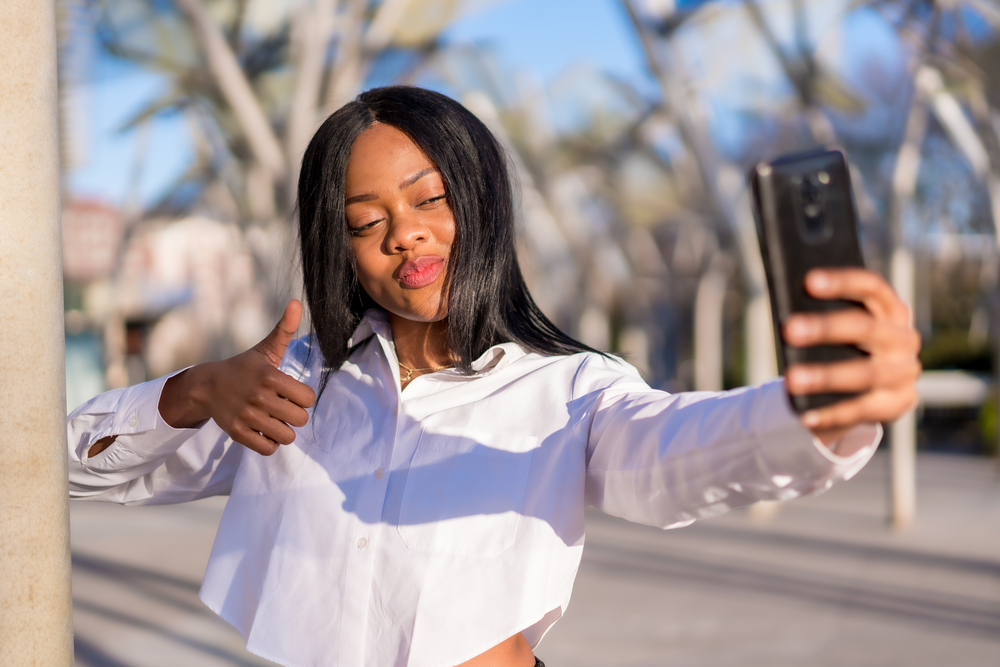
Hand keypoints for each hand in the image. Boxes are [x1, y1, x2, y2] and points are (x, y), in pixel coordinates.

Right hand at [159, 299, 316, 455]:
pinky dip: (269, 443)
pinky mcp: (237, 433)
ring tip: (273, 419)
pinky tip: (263, 430)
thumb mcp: (265, 349)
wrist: (207, 385)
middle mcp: (258, 397)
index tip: (291, 392)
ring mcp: (246, 416)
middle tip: (283, 407)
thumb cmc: (244, 367)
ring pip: (286, 437)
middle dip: (295, 415)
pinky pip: (267, 449)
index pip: (308, 399)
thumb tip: (297, 302)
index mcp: (270, 376)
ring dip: (283, 431)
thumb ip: (285, 329)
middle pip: (300, 419)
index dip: (303, 397)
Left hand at [782, 269, 920, 445]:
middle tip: (789, 329)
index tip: (808, 281)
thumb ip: (824, 314)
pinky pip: (862, 410)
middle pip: (866, 328)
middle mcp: (903, 339)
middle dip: (826, 328)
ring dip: (826, 376)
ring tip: (792, 379)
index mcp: (891, 309)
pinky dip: (831, 413)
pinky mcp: (897, 404)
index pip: (872, 287)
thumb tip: (788, 311)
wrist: (876, 385)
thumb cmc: (845, 344)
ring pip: (865, 374)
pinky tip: (803, 416)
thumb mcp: (840, 325)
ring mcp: (904, 373)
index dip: (842, 282)